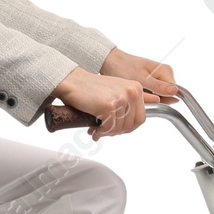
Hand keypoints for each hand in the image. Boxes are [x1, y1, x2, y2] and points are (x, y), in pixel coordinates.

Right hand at [53, 62, 170, 139]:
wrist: (72, 81)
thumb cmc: (90, 87)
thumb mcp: (116, 90)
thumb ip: (129, 102)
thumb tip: (137, 120)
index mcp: (136, 88)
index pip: (141, 118)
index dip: (128, 128)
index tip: (117, 129)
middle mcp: (132, 92)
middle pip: (131, 125)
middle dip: (117, 132)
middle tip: (105, 131)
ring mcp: (121, 99)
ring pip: (120, 128)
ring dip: (107, 133)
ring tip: (97, 130)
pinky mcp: (109, 106)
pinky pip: (109, 128)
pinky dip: (100, 132)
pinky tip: (93, 130)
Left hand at [100, 48, 179, 103]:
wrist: (111, 62)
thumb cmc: (123, 67)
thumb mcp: (140, 79)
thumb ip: (158, 86)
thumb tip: (175, 91)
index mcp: (165, 71)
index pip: (173, 92)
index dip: (161, 98)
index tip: (147, 96)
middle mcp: (164, 74)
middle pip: (166, 96)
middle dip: (152, 98)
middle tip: (137, 94)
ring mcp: (158, 79)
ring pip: (158, 97)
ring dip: (146, 98)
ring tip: (134, 91)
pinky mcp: (152, 83)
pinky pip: (151, 95)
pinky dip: (143, 96)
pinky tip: (134, 92)